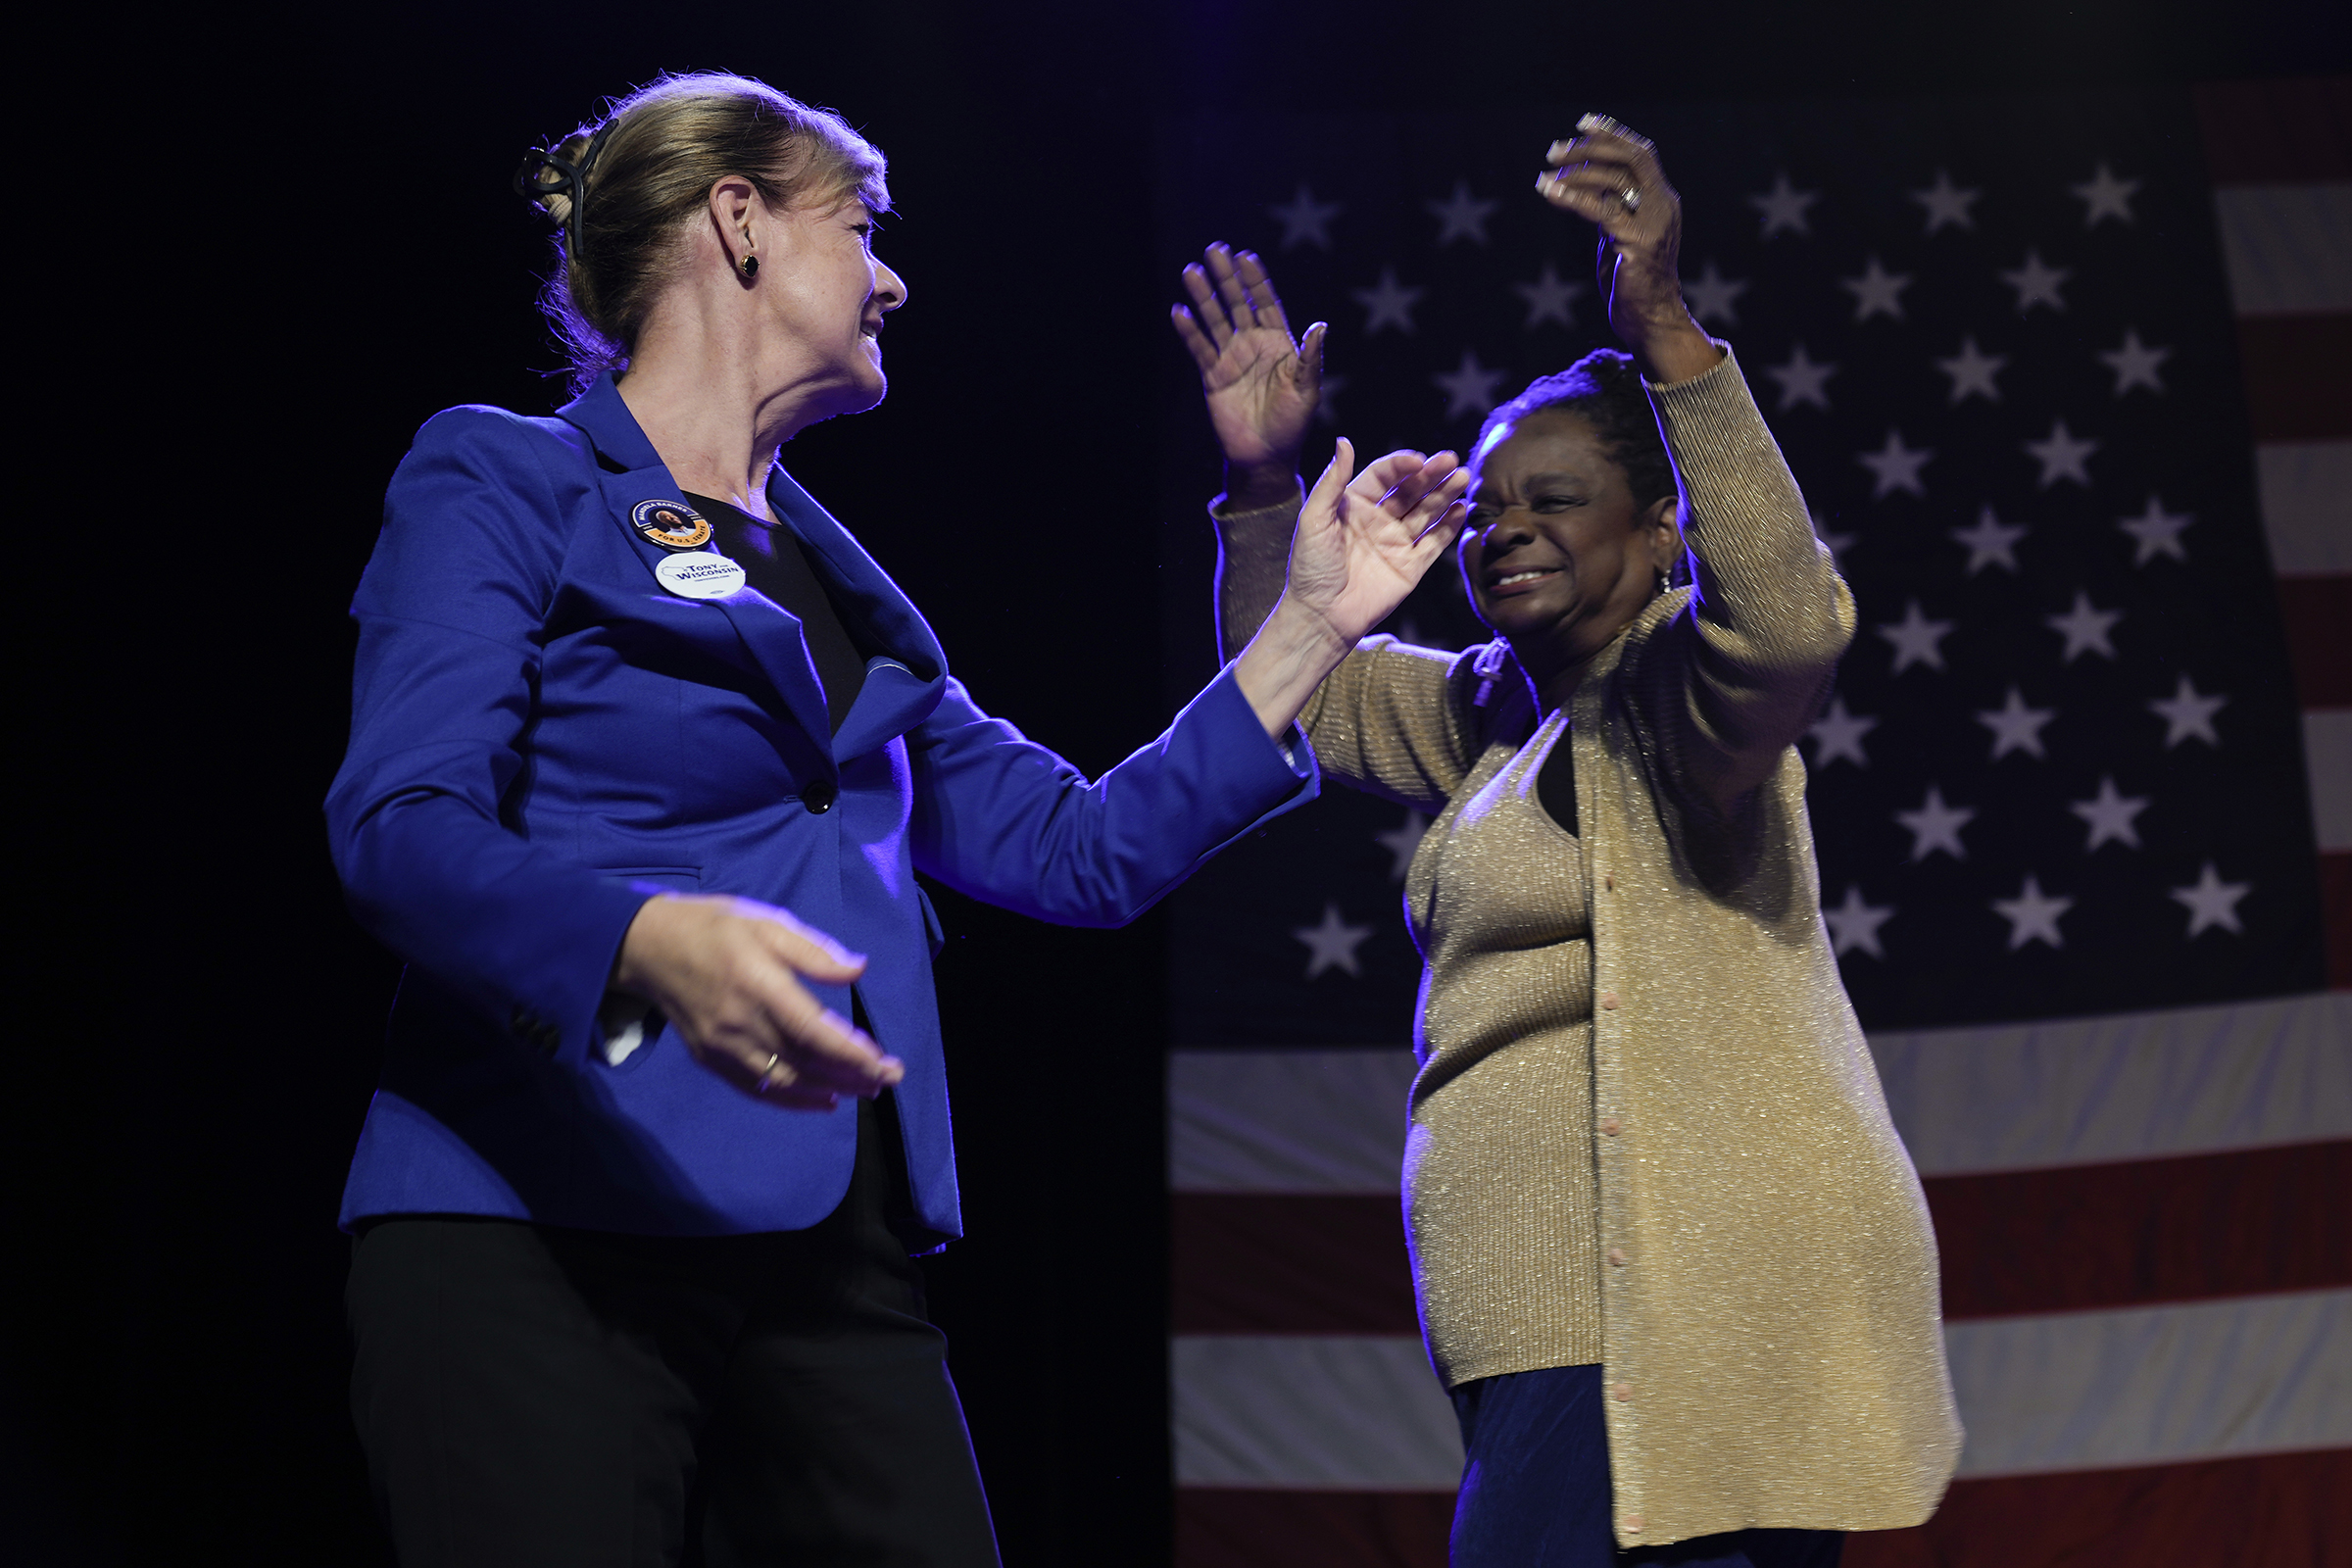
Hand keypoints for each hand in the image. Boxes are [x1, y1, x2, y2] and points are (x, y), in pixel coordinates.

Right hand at [612, 894, 904, 1111]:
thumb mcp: (768, 922)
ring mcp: (722, 1046)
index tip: (883, 1061)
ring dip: (829, 1091)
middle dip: (852, 1075)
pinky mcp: (710, 1059)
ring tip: (865, 1089)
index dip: (850, 1053)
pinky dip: (793, 1100)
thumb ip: (815, 951)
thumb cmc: (717, 927)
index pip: (812, 1031)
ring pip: (783, 1082)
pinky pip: (757, 1089)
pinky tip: (824, 1099)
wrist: (649, 947)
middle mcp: (740, 1022)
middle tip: (889, 1077)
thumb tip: (859, 971)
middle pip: (804, 1061)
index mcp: (758, 983)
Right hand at [1172, 244, 1323, 504]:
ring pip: (1215, 320)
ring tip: (1191, 271)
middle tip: (1214, 249)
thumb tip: (1320, 325)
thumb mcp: (1308, 390)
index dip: (1256, 280)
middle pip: (1237, 303)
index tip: (1246, 256)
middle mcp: (1253, 346)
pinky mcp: (1213, 377)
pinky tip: (1179, 312)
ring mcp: (1231, 360)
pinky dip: (1189, 331)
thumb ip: (1310, 358)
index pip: (1266, 303)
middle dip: (1226, 277)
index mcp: (1279, 344)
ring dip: (1204, 297)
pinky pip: (1199, 349)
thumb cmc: (1293, 425)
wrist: (1266, 458)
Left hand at [1283, 444, 1471, 647]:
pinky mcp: (1411, 567)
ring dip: (1445, 494)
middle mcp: (1378, 520)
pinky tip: (1461, 508)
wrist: (1321, 616)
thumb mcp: (1314, 519)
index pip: (1384, 475)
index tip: (1419, 460)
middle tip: (1451, 460)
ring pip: (1426, 512)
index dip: (1402, 465)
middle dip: (1431, 474)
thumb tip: (1344, 441)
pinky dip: (1449, 526)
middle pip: (1410, 490)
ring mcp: (1396, 543)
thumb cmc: (1310, 568)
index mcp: (1354, 505)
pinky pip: (1435, 542)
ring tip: (1462, 477)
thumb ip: (1331, 481)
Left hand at [1536, 115, 1720, 383]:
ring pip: (1615, 179)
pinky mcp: (1638, 243)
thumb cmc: (1631, 283)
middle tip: (1554, 150)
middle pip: (1631, 156)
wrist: (1651, 323)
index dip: (1612, 134)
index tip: (1584, 122)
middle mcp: (1663, 205)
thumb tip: (1586, 188)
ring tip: (1545, 174)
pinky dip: (1573, 197)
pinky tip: (1550, 192)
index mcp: (1661, 201)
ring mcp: (1654, 223)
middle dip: (1592, 147)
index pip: (1640, 153)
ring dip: (1576, 171)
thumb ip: (1612, 211)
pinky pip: (1602, 210)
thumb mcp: (1620, 237)